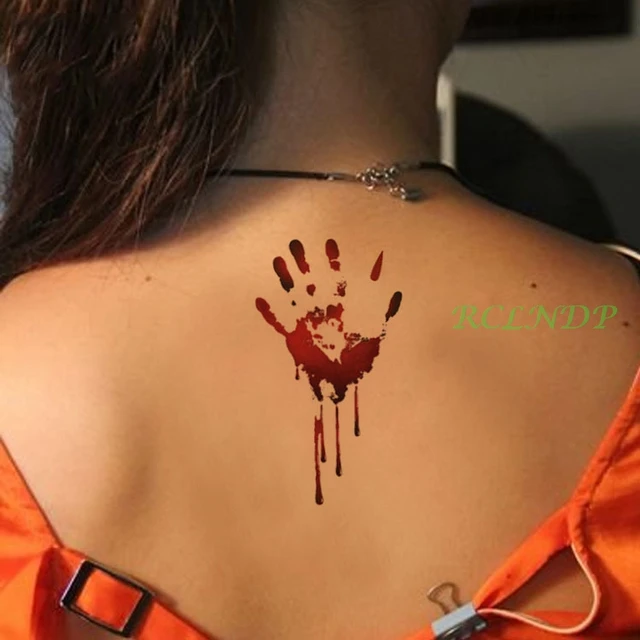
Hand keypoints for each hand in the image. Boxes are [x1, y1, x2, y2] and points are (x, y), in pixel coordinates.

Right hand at [256, 239, 401, 402]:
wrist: (342, 382)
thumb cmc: (360, 359)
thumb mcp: (376, 334)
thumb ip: (385, 311)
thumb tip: (396, 291)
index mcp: (340, 306)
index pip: (336, 277)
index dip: (333, 261)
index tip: (330, 243)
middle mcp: (321, 308)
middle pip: (310, 278)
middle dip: (304, 261)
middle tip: (297, 243)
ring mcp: (305, 320)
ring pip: (292, 294)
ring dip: (285, 278)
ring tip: (278, 260)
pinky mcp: (294, 336)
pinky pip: (279, 323)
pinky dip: (269, 313)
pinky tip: (260, 300)